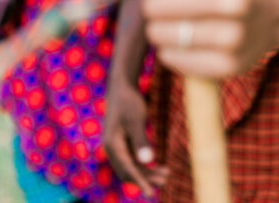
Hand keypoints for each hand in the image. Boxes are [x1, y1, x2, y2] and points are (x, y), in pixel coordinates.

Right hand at [103, 77, 168, 193]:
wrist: (122, 87)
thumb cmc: (129, 101)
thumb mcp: (137, 119)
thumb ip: (141, 140)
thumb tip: (147, 161)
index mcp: (113, 145)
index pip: (127, 169)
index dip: (140, 182)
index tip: (151, 193)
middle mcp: (112, 149)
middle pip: (128, 171)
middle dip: (146, 178)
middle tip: (166, 180)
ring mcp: (116, 146)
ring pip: (131, 166)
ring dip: (147, 172)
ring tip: (167, 174)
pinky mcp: (122, 143)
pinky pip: (132, 159)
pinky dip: (144, 164)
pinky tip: (157, 165)